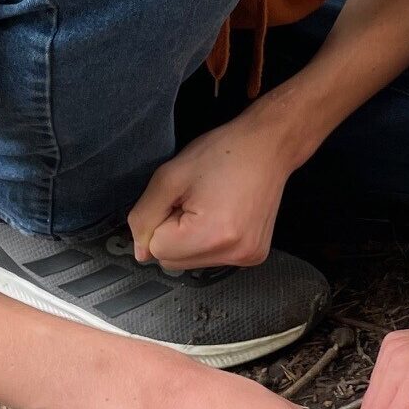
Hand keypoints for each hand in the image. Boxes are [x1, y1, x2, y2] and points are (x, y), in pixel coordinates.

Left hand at [130, 112, 293, 269]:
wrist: (268, 146)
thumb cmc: (226, 153)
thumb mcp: (170, 176)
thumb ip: (144, 216)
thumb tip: (140, 250)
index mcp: (212, 235)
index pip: (156, 249)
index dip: (160, 221)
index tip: (181, 200)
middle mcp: (233, 253)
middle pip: (173, 261)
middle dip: (173, 234)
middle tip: (194, 202)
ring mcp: (247, 257)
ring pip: (190, 262)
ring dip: (190, 238)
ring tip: (210, 207)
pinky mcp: (254, 255)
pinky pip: (212, 258)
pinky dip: (209, 241)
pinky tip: (223, 216)